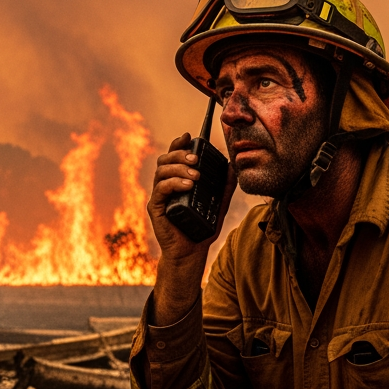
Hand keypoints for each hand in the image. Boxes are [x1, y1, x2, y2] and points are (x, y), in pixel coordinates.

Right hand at [147, 134, 238, 261]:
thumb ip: (224, 186)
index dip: (179, 144)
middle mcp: (166, 185)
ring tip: (195, 175)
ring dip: (178, 168)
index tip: (189, 136)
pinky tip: (187, 185)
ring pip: (161, 171)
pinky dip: (173, 183)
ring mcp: (160, 196)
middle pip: (165, 159)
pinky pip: (160, 189)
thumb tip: (233, 167)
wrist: (190, 252)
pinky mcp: (156, 207)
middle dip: (180, 154)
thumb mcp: (218, 204)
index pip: (174, 156)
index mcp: (177, 180)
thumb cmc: (201, 229)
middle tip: (196, 158)